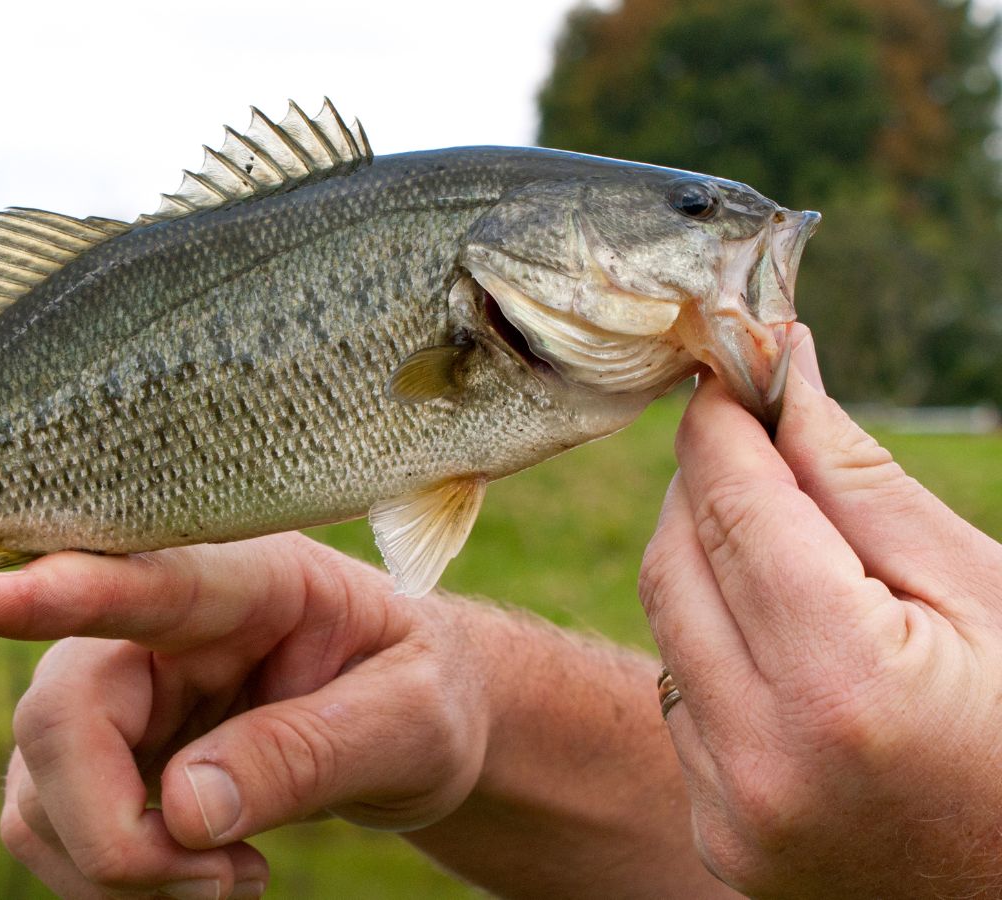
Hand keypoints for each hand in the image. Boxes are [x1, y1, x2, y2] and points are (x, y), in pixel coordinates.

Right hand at [0, 533, 488, 898]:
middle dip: (116, 835)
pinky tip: (198, 875)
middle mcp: (155, 626)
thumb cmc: (419, 696)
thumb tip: (184, 811)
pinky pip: (46, 827)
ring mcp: (115, 688)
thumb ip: (310, 753)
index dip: (67, 593)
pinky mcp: (98, 751)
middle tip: (222, 884)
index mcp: (249, 582)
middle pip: (60, 718)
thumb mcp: (412, 723)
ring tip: (230, 882)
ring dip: (116, 871)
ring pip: (37, 790)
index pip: (148, 582)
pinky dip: (107, 881)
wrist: (407, 721)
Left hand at [639, 326, 1001, 896]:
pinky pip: (681, 701)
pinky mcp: (719, 837)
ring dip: (703, 564)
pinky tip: (781, 639)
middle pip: (674, 562)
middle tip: (752, 441)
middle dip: (704, 484)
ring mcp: (733, 810)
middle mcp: (764, 757)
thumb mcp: (981, 592)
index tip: (726, 374)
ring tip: (783, 542)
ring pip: (666, 628)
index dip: (720, 426)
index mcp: (844, 686)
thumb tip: (782, 374)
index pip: (733, 508)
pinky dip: (712, 645)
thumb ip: (863, 485)